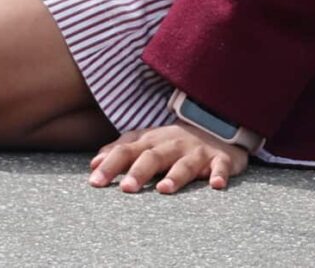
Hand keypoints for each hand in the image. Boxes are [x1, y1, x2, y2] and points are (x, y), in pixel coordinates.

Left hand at [89, 123, 251, 194]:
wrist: (216, 124)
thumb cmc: (174, 141)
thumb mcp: (147, 141)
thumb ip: (122, 150)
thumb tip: (94, 162)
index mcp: (150, 142)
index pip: (126, 151)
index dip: (109, 165)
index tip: (94, 182)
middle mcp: (171, 145)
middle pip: (152, 157)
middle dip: (138, 172)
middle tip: (125, 188)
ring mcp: (196, 152)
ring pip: (184, 164)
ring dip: (175, 176)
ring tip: (164, 189)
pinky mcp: (220, 159)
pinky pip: (220, 166)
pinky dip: (219, 174)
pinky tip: (216, 185)